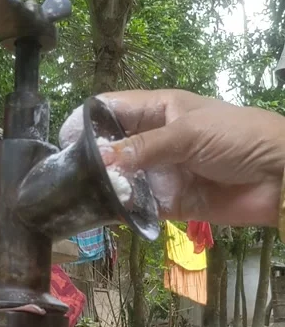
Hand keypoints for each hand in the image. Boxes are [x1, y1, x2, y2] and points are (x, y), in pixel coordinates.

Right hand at [59, 89, 284, 226]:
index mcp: (159, 109)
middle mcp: (154, 141)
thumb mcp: (188, 133)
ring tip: (77, 199)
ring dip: (104, 189)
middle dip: (89, 160)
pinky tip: (105, 216)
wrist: (278, 176)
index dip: (87, 121)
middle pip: (112, 148)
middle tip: (63, 177)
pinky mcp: (170, 203)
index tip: (64, 141)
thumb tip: (101, 161)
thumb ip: (144, 149)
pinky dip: (124, 212)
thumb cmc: (238, 138)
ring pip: (122, 180)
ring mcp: (160, 173)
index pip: (113, 109)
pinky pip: (139, 207)